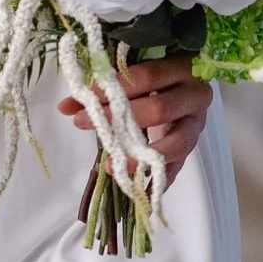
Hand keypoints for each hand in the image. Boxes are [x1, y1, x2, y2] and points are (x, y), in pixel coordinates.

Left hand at [58, 54, 213, 183]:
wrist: (190, 86)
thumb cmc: (158, 77)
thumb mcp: (135, 76)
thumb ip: (103, 87)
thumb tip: (65, 107)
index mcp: (180, 68)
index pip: (146, 77)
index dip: (114, 87)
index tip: (86, 97)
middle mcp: (195, 96)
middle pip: (159, 109)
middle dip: (119, 119)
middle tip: (84, 123)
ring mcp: (197, 124)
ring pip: (177, 143)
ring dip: (140, 156)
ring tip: (110, 165)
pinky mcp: (194, 147)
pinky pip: (179, 168)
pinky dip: (159, 182)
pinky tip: (138, 193)